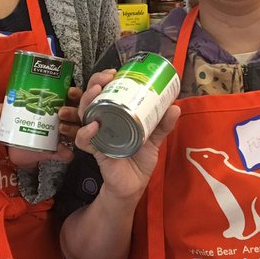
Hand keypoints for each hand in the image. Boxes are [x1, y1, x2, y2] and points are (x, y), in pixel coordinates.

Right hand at [74, 69, 180, 201]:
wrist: (133, 187)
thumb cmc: (139, 161)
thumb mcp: (154, 140)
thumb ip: (162, 125)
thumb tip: (175, 107)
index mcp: (114, 116)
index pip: (103, 92)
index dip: (103, 79)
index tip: (113, 71)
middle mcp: (102, 123)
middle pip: (91, 98)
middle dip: (94, 84)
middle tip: (105, 77)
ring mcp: (97, 136)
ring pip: (84, 114)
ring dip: (87, 100)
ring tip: (96, 91)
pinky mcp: (96, 151)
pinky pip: (84, 141)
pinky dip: (86, 133)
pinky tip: (94, 125)